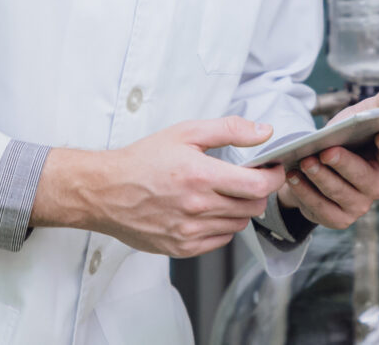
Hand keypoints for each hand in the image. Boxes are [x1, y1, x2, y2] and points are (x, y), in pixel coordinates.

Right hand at [31, 116, 286, 258]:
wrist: (105, 191)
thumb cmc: (143, 160)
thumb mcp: (187, 132)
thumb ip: (230, 130)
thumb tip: (265, 131)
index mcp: (201, 177)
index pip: (258, 186)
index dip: (274, 177)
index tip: (273, 169)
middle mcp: (197, 208)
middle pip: (253, 207)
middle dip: (258, 191)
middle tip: (248, 178)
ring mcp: (189, 232)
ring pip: (239, 225)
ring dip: (240, 209)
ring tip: (224, 193)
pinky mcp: (181, 248)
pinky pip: (220, 240)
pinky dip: (222, 226)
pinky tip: (209, 210)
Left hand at [277, 84, 378, 228]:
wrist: (317, 163)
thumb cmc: (344, 139)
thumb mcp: (358, 117)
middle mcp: (377, 187)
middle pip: (362, 177)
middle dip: (343, 164)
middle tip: (326, 151)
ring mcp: (358, 206)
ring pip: (339, 192)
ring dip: (320, 177)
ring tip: (305, 161)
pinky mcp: (338, 218)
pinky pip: (321, 208)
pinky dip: (305, 192)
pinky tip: (294, 176)